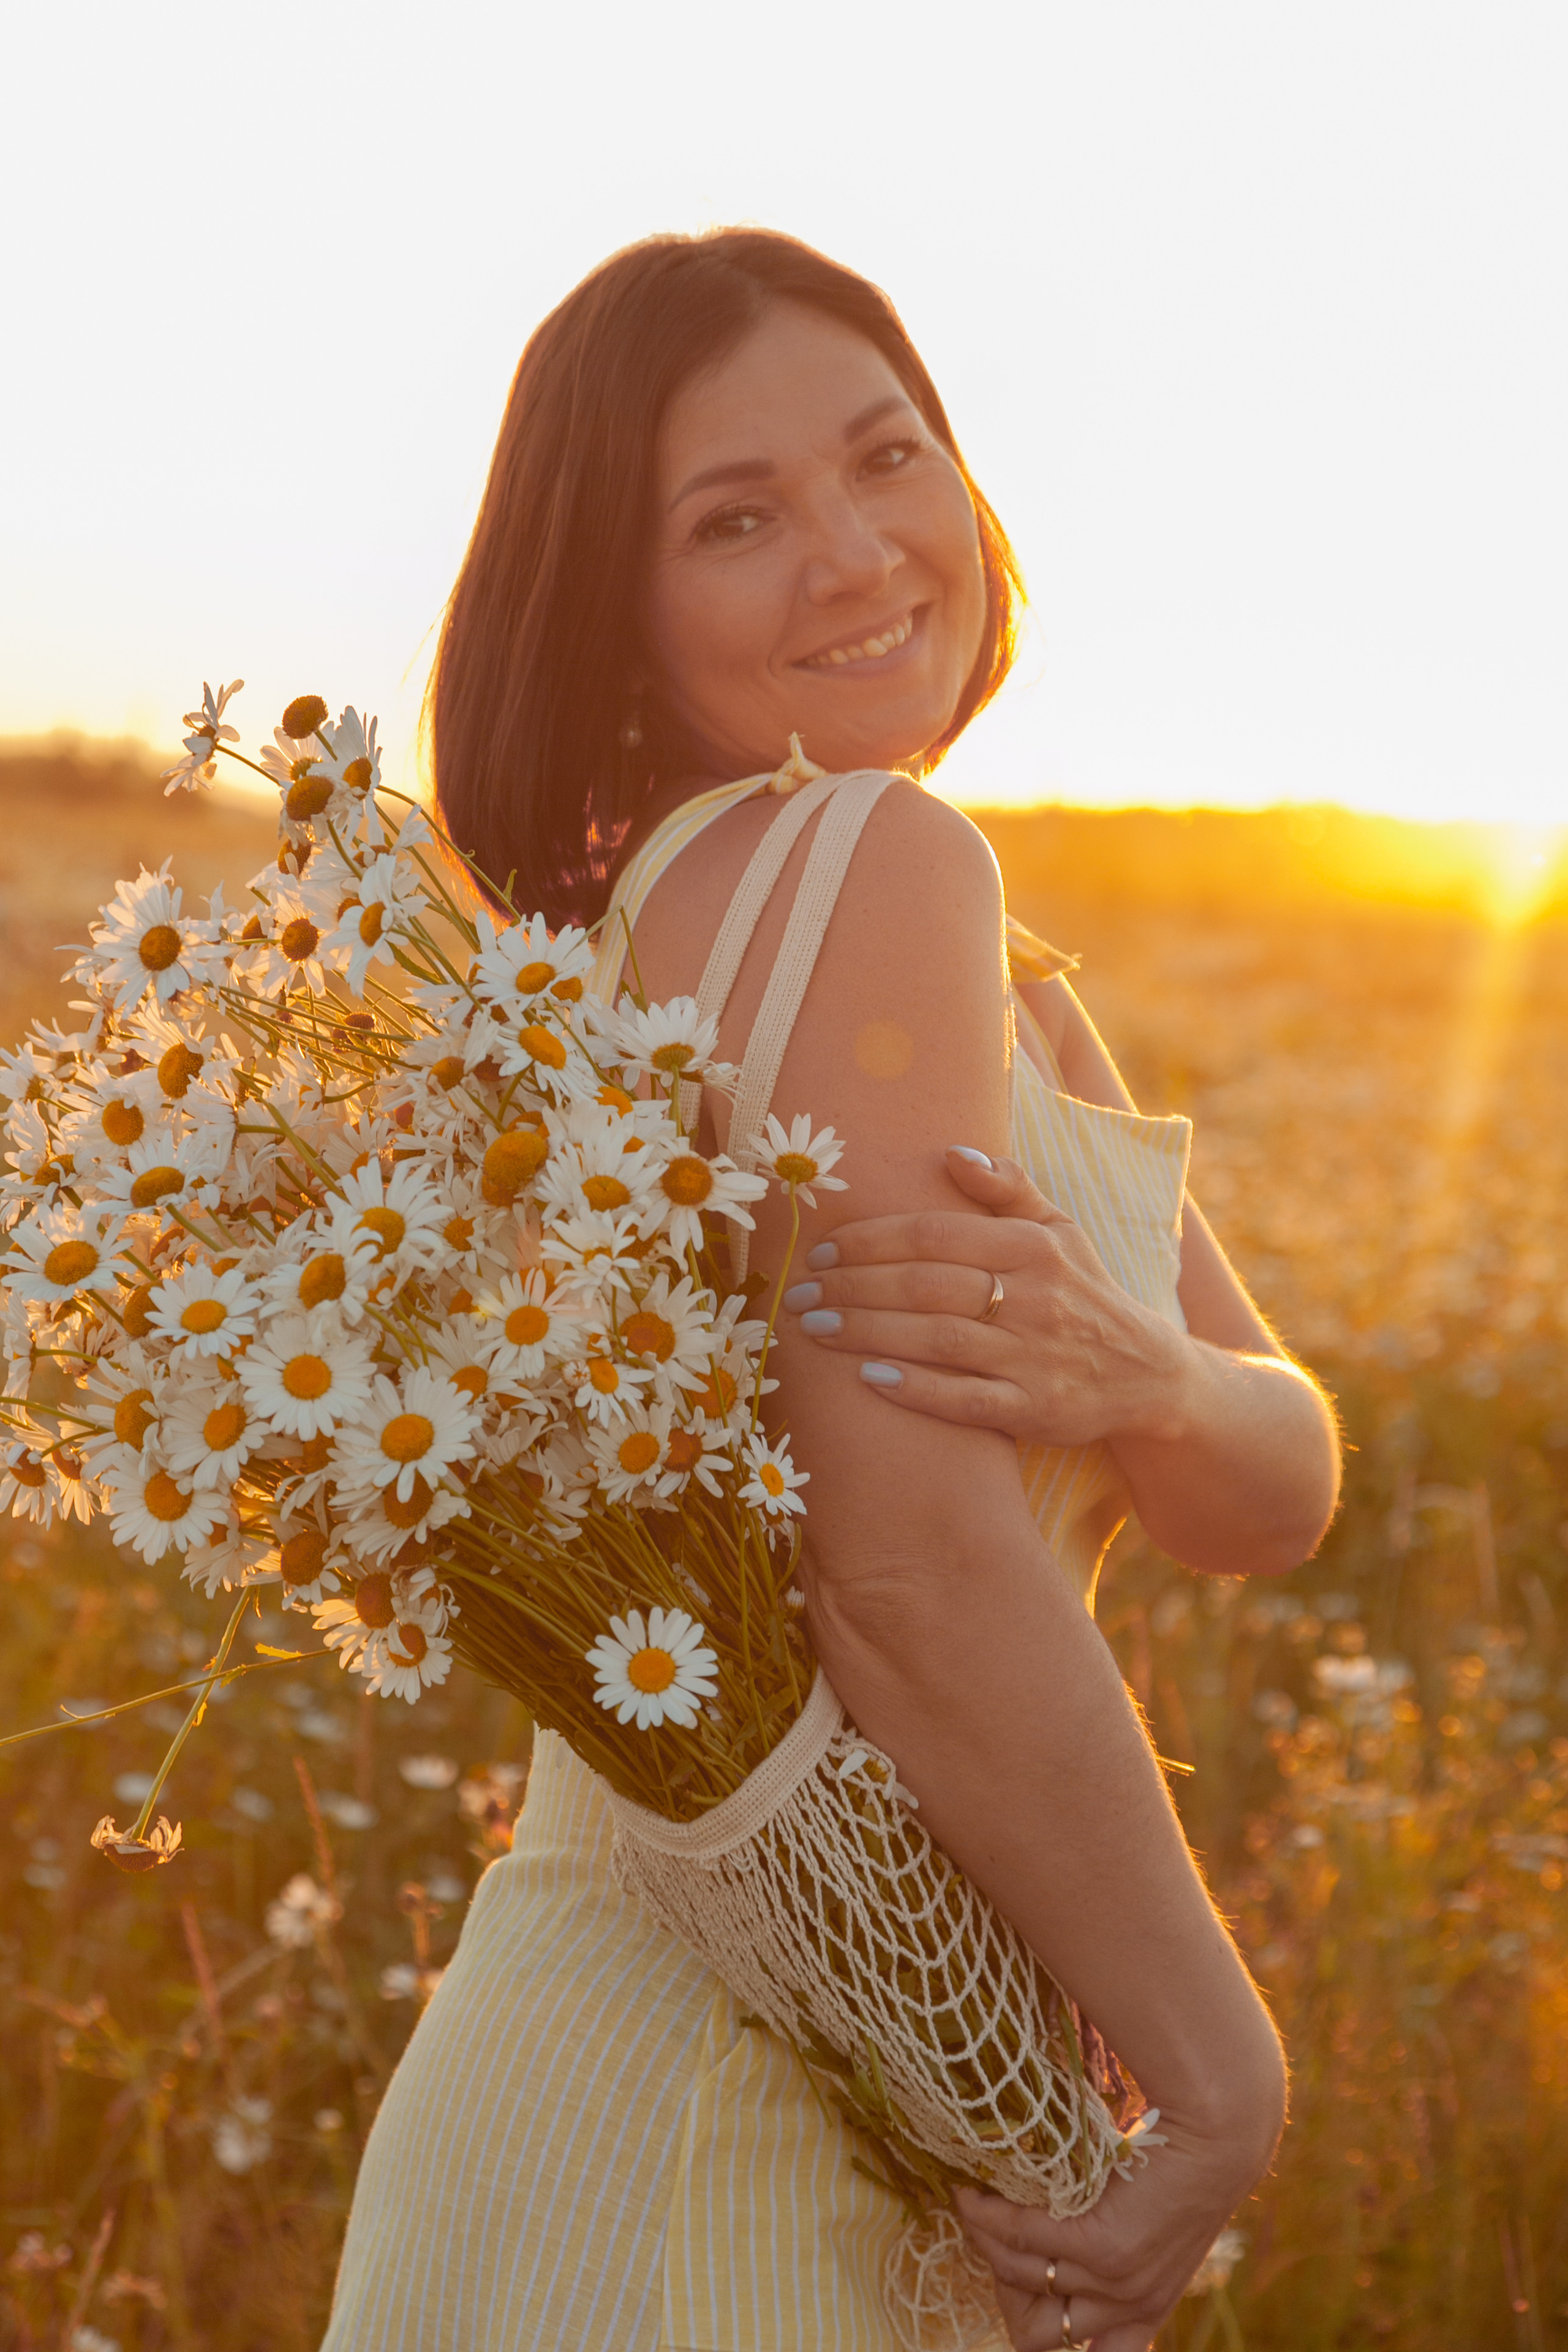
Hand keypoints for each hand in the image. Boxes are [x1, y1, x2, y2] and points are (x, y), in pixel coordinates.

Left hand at [783, 1147, 1192, 1450]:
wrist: (1148, 1374)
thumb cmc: (1085, 1293)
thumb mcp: (1060, 1230)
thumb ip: (1008, 1189)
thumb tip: (951, 1152)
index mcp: (1034, 1248)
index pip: (936, 1235)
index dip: (872, 1241)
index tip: (822, 1250)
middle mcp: (1036, 1299)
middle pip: (927, 1286)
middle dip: (854, 1287)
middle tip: (798, 1292)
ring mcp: (1035, 1358)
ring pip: (938, 1339)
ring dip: (869, 1333)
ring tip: (814, 1327)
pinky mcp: (1036, 1409)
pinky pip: (967, 1400)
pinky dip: (918, 1389)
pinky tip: (870, 1379)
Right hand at [954, 2107, 1274, 2350]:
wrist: (1217, 2137)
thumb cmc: (1184, 2172)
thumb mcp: (1159, 2239)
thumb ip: (1120, 2265)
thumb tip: (1056, 2268)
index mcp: (1143, 2314)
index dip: (1037, 2328)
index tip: (1017, 2291)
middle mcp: (1125, 2308)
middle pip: (1031, 2329)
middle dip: (1001, 2290)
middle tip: (989, 2241)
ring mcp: (1111, 2280)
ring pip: (1018, 2278)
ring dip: (985, 2243)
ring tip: (970, 2209)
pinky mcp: (1098, 2243)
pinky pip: (1021, 2236)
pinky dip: (988, 2216)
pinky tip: (971, 2193)